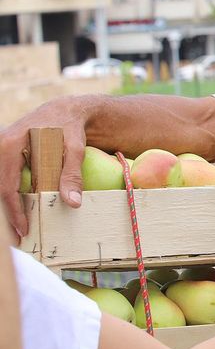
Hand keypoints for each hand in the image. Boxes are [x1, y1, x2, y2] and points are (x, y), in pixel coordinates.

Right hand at [0, 97, 89, 240]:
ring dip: (7, 205)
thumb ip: (71, 175)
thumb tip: (73, 203)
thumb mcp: (74, 148)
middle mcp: (0, 147)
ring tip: (16, 228)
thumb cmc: (69, 127)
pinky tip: (18, 210)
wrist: (65, 110)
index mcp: (10, 146)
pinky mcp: (5, 154)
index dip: (15, 212)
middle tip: (17, 237)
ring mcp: (0, 150)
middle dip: (7, 214)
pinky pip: (4, 178)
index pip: (8, 187)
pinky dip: (10, 195)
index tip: (24, 230)